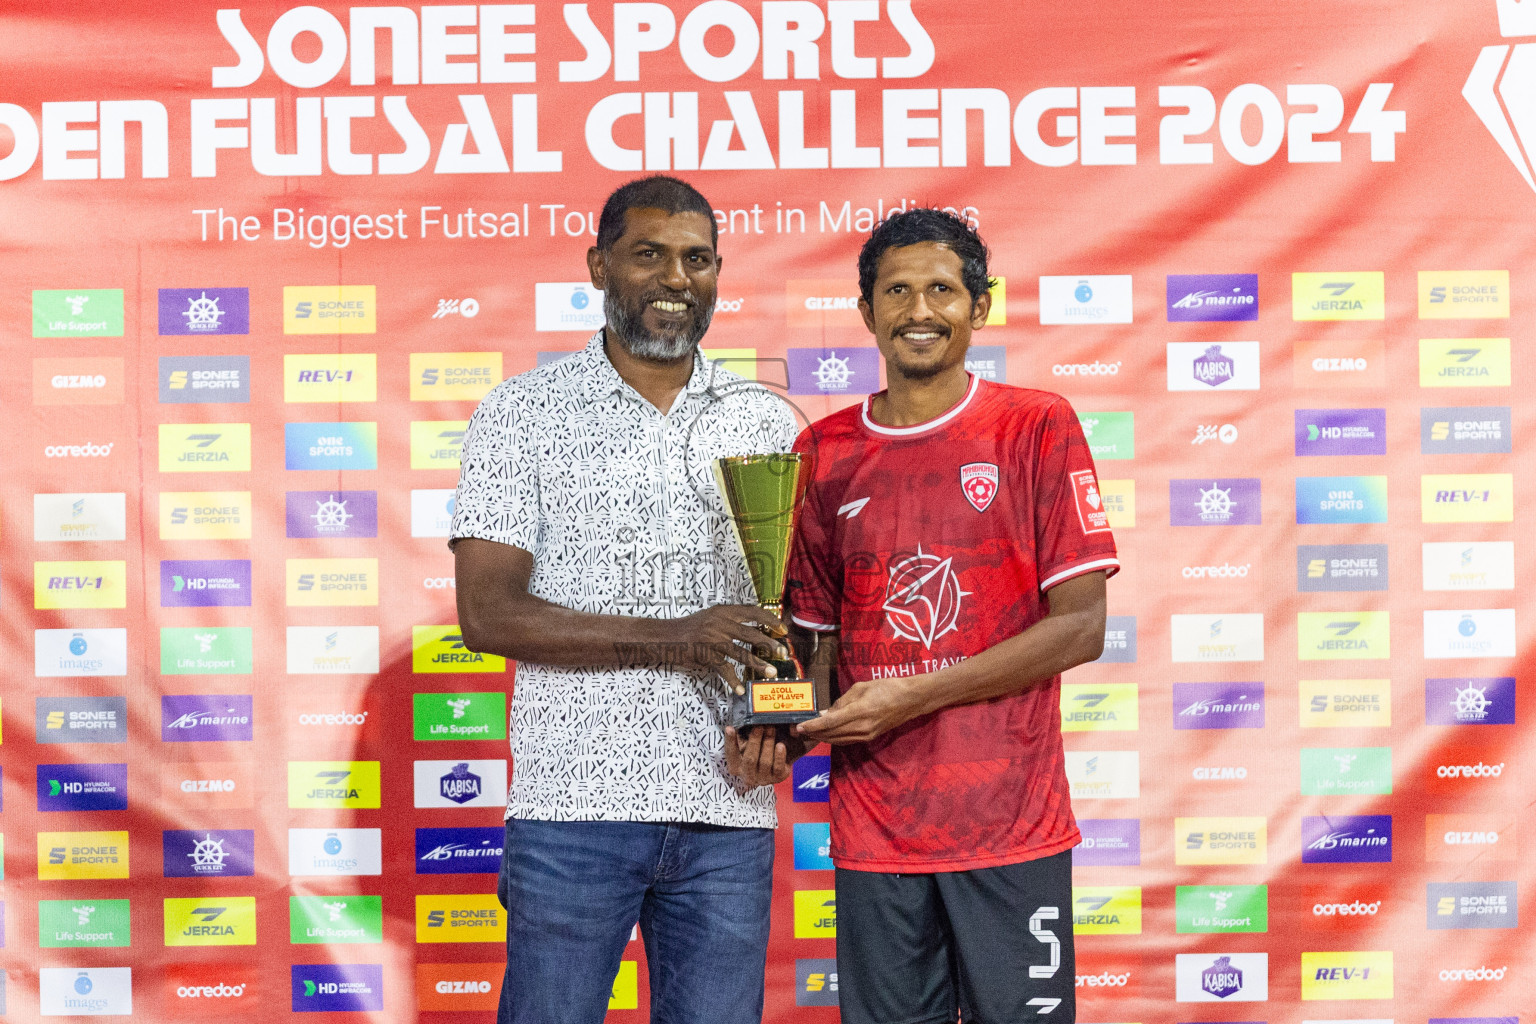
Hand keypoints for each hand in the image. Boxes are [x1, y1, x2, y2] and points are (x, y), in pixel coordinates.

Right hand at [669, 605, 788, 692]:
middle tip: (783, 653)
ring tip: (772, 672)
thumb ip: (730, 620)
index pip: (754, 611)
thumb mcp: (711, 617)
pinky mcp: (705, 653)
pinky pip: (724, 668)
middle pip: (751, 633)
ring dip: (758, 663)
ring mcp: (712, 638)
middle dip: (770, 644)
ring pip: (741, 652)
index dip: (770, 620)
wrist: (666, 636)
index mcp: (724, 611)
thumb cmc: (690, 628)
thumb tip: (755, 627)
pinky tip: (741, 689)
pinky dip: (733, 680)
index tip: (783, 630)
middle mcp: (720, 622)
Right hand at [723, 726, 793, 788]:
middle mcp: (748, 776)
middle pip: (750, 759)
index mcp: (736, 767)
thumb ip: (743, 734)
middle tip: (759, 726)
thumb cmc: (760, 747)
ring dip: (768, 743)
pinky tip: (781, 745)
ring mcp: (763, 778)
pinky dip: (779, 756)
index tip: (730, 728)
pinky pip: (778, 767)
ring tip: (771, 728)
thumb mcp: (750, 742)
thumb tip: (737, 724)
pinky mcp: (778, 778)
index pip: (731, 754)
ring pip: (765, 762)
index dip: (730, 741)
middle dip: (754, 741)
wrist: (781, 759)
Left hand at [794, 676, 929, 744]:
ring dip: (821, 738)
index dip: (813, 726)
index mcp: (859, 711)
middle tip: (797, 731)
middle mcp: (862, 727)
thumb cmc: (886, 687)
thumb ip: (842, 701)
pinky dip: (833, 738)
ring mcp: (866, 735)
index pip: (830, 722)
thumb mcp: (860, 688)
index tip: (799, 727)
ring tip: (807, 733)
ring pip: (837, 740)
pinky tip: (825, 734)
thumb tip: (826, 712)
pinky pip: (846, 740)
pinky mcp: (869, 738)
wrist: (910, 700)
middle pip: (831, 734)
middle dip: (812, 734)